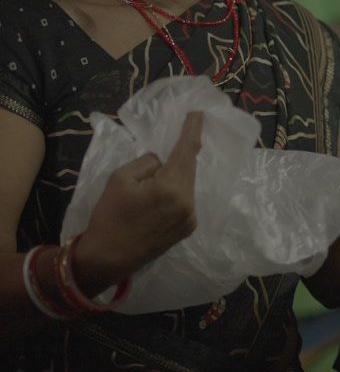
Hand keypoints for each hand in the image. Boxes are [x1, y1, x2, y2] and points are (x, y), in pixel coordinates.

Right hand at [74, 112, 203, 292]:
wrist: (108, 258)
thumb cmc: (109, 216)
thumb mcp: (119, 179)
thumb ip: (146, 162)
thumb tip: (162, 160)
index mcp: (171, 187)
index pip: (187, 150)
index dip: (193, 130)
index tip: (199, 113)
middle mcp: (188, 202)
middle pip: (189, 168)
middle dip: (182, 154)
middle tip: (176, 140)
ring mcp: (190, 217)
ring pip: (187, 184)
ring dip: (177, 176)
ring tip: (155, 181)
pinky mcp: (188, 228)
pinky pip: (186, 200)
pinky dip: (177, 192)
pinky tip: (159, 199)